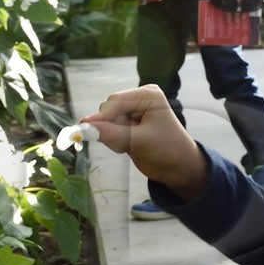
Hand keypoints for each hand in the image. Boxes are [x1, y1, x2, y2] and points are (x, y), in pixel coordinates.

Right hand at [82, 85, 209, 199]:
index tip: (85, 130)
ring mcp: (131, 113)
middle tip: (123, 145)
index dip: (101, 116)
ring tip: (128, 147)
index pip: (116, 101)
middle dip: (109, 128)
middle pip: (108, 110)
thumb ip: (113, 134)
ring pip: (105, 122)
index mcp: (147, 95)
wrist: (178, 169)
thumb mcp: (141, 141)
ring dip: (111, 136)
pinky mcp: (126, 126)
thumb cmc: (168, 150)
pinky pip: (108, 131)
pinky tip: (126, 148)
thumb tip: (84, 127)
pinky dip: (113, 141)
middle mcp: (138, 100)